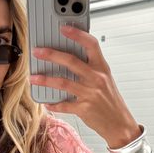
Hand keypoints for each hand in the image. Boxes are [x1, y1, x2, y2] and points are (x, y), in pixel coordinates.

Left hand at [30, 25, 139, 146]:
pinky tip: (46, 102)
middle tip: (37, 52)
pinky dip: (53, 104)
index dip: (77, 34)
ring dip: (45, 79)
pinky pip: (64, 104)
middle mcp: (96, 79)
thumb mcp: (105, 80)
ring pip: (63, 82)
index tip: (63, 28)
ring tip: (33, 77)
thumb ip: (90, 68)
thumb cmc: (111, 101)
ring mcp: (90, 94)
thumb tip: (68, 58)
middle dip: (51, 55)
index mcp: (102, 68)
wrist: (120, 124)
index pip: (91, 44)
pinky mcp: (84, 109)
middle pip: (71, 61)